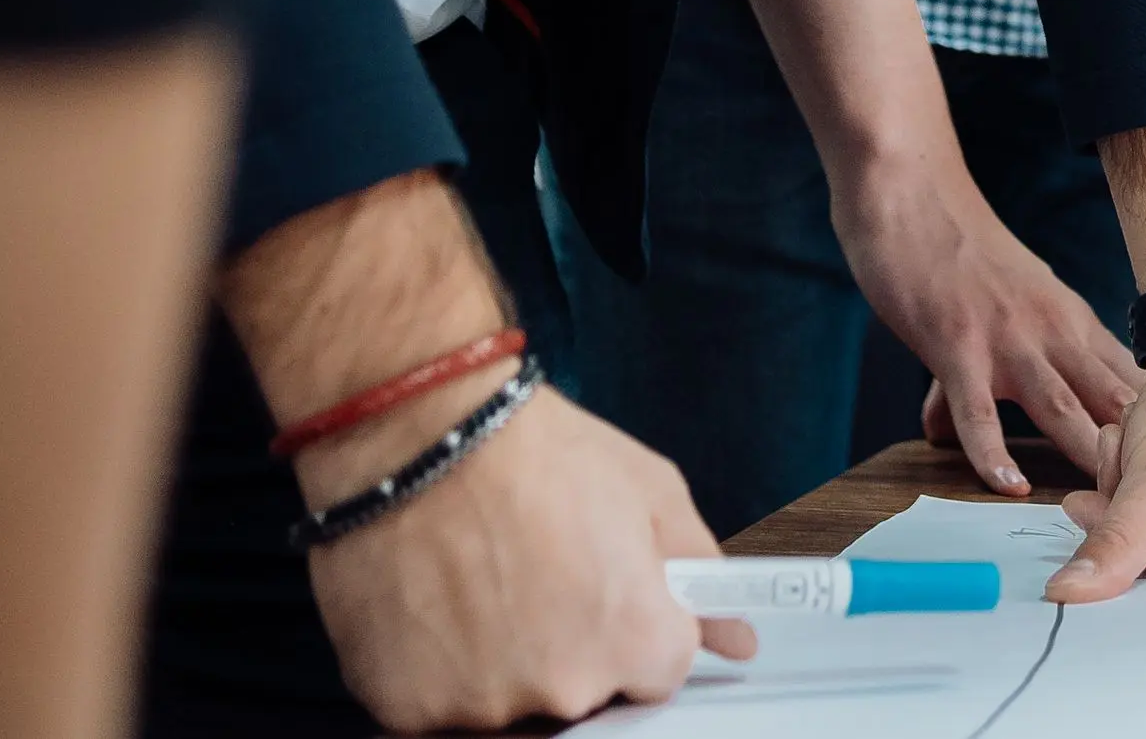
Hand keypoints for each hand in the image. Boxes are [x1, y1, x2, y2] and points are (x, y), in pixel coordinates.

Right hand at [305, 379, 747, 730]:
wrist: (417, 437)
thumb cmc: (530, 453)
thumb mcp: (648, 490)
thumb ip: (698, 572)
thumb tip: (737, 636)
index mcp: (635, 639)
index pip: (663, 671)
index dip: (639, 625)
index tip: (613, 595)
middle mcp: (565, 686)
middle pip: (587, 689)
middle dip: (574, 641)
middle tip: (542, 573)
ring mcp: (483, 706)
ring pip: (513, 700)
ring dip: (507, 656)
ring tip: (487, 580)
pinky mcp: (409, 709)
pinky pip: (442, 704)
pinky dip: (442, 666)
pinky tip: (442, 602)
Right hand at [830, 144, 1141, 491]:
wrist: (912, 193)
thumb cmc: (953, 247)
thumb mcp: (997, 303)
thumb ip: (980, 369)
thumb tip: (945, 430)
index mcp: (1069, 319)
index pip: (1127, 379)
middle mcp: (1050, 330)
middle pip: (1109, 399)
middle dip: (1137, 451)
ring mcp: (1006, 339)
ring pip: (1060, 408)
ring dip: (1087, 455)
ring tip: (1109, 504)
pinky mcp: (957, 346)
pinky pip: (979, 411)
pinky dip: (993, 451)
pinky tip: (1008, 486)